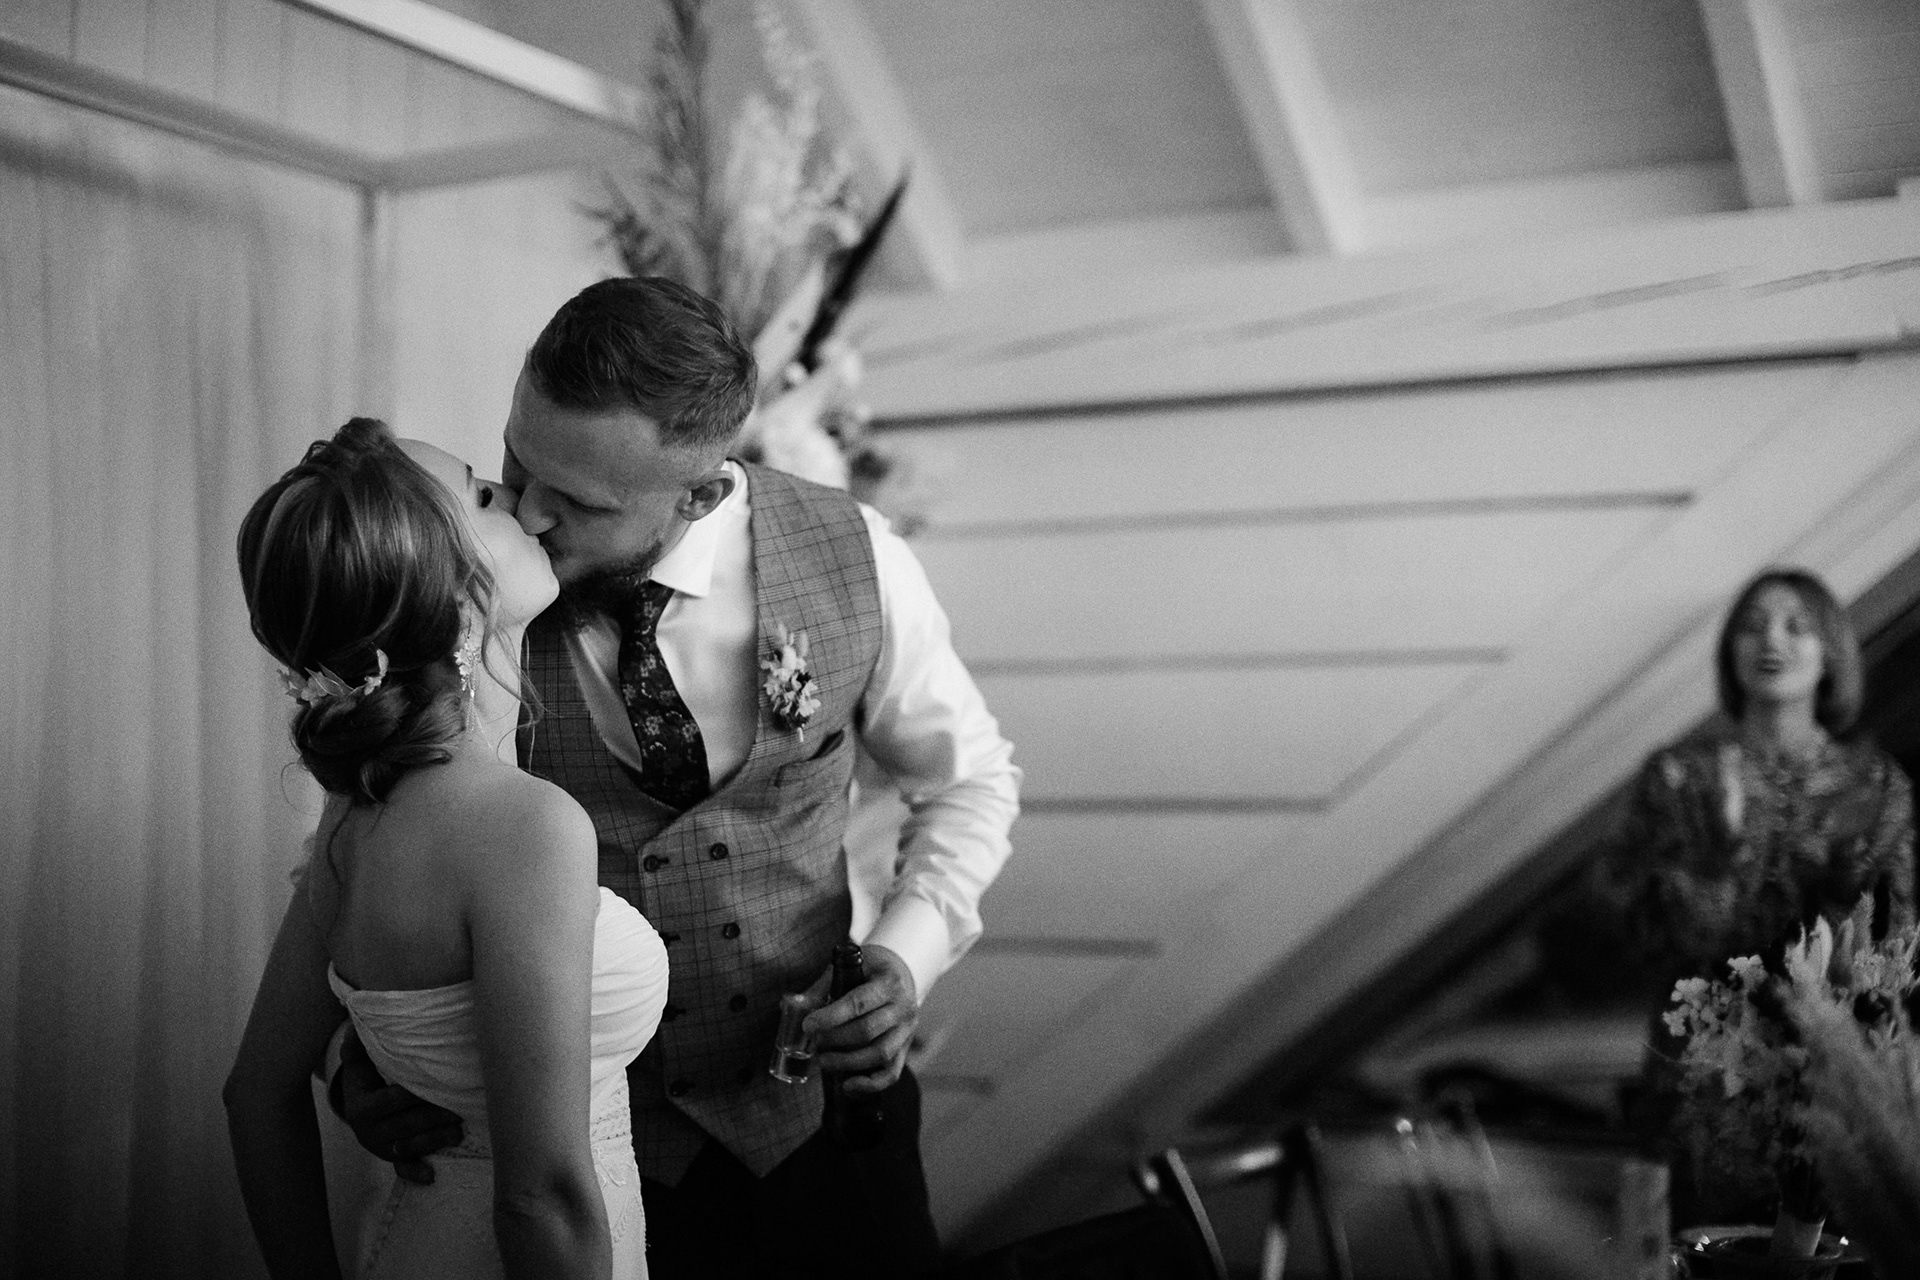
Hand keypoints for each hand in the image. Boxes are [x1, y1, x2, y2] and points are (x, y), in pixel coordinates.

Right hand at [332, 1027, 462, 1184]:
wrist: (356, 1107)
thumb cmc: (366, 1079)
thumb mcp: (359, 1063)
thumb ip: (359, 1046)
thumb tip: (357, 1023)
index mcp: (362, 1107)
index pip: (389, 1101)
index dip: (409, 1096)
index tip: (431, 1087)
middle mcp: (369, 1131)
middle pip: (404, 1126)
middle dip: (431, 1119)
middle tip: (458, 1111)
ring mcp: (380, 1147)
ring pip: (408, 1147)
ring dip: (433, 1142)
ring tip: (457, 1134)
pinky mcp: (390, 1158)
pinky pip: (401, 1168)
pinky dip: (415, 1173)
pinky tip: (431, 1176)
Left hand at [803, 944, 917, 1093]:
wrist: (902, 974)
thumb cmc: (869, 970)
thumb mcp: (849, 967)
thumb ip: (824, 987)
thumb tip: (788, 1006)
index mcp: (888, 982)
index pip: (858, 1003)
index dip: (831, 1017)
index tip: (807, 1026)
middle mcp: (903, 1007)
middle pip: (867, 1031)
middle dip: (835, 1040)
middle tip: (814, 1042)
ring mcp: (907, 1030)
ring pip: (880, 1054)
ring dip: (847, 1062)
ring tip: (823, 1061)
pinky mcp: (906, 1048)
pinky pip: (891, 1073)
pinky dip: (869, 1084)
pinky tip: (847, 1085)